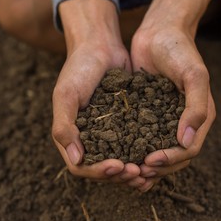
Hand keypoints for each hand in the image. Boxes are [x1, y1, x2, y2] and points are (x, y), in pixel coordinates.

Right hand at [52, 0, 145, 187]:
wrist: (100, 46)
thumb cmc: (78, 68)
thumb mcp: (66, 96)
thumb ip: (64, 127)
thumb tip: (76, 160)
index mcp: (71, 137)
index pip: (81, 167)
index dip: (99, 172)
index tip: (119, 166)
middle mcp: (89, 140)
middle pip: (102, 170)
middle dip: (120, 174)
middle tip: (138, 172)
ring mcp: (108, 133)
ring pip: (120, 161)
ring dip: (133, 169)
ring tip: (148, 169)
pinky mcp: (125, 125)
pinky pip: (133, 145)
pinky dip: (142, 154)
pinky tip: (156, 154)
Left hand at [130, 0, 215, 190]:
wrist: (159, 32)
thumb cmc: (179, 51)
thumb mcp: (194, 75)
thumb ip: (196, 107)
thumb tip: (187, 141)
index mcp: (200, 117)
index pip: (188, 150)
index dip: (170, 159)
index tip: (149, 161)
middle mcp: (184, 123)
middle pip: (174, 157)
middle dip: (156, 168)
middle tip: (136, 173)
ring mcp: (165, 120)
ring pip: (157, 152)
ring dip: (145, 165)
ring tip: (128, 171)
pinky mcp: (148, 115)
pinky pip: (142, 138)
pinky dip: (134, 151)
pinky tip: (120, 158)